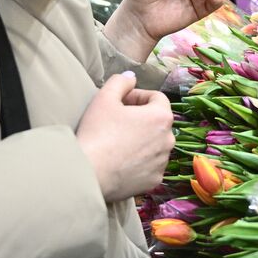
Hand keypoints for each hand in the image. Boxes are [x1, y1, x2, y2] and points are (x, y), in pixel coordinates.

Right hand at [76, 71, 174, 202]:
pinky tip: (120, 161)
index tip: (120, 102)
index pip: (157, 98)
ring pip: (154, 144)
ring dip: (141, 139)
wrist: (88, 175)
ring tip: (117, 142)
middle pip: (157, 121)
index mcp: (162, 117)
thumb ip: (120, 81)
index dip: (138, 96)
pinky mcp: (154, 180)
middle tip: (116, 121)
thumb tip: (131, 77)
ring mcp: (162, 162)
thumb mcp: (104, 98)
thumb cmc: (97, 134)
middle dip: (140, 118)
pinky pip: (150, 165)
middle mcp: (169, 140)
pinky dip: (139, 161)